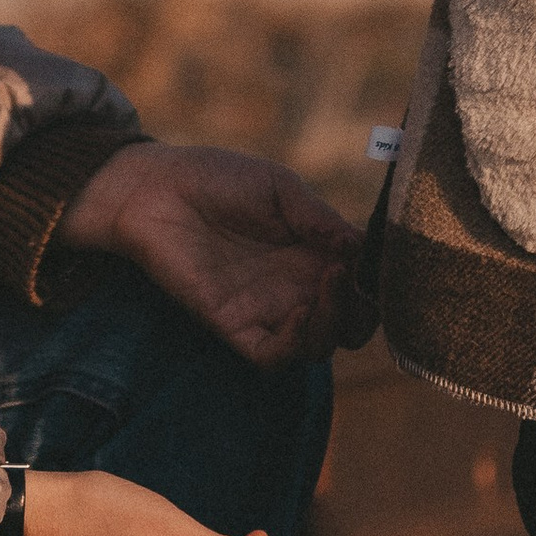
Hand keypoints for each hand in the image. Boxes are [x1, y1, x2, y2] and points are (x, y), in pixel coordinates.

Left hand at [62, 140, 357, 365]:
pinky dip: (296, 344)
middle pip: (350, 324)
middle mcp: (296, 286)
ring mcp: (267, 309)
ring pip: (320, 346)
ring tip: (330, 280)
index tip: (378, 258)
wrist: (157, 188)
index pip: (362, 284)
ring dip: (335, 322)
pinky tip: (299, 311)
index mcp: (314, 253)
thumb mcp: (280, 187)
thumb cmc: (217, 179)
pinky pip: (273, 355)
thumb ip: (320, 217)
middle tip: (352, 275)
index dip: (377, 280)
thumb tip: (360, 247)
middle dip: (364, 310)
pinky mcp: (233, 324)